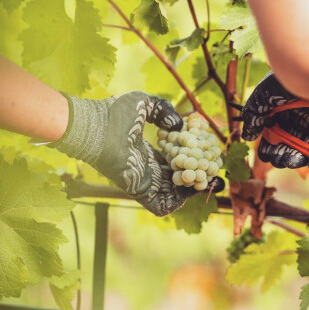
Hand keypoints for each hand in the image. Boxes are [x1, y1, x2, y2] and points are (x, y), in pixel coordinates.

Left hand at [49, 91, 194, 214]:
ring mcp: (143, 182)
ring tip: (207, 176)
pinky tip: (193, 185)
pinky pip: (163, 205)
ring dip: (192, 187)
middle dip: (197, 174)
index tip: (205, 152)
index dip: (191, 158)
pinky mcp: (139, 191)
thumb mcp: (145, 104)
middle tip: (212, 168)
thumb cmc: (113, 113)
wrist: (94, 128)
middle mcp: (147, 169)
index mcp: (147, 152)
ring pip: (174, 193)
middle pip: (178, 178)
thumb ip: (164, 110)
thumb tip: (180, 125)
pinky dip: (180, 200)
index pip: (174, 161)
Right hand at [241, 73, 308, 169]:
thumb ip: (254, 116)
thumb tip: (249, 136)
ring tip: (298, 160)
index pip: (277, 140)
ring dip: (305, 161)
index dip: (271, 151)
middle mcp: (303, 122)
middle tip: (285, 159)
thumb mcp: (263, 97)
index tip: (268, 155)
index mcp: (286, 116)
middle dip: (287, 158)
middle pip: (295, 149)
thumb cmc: (288, 82)